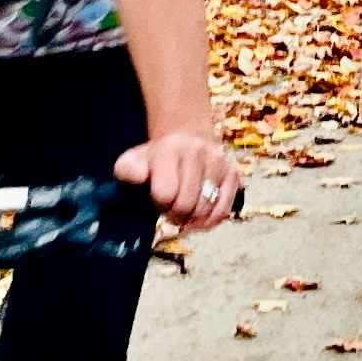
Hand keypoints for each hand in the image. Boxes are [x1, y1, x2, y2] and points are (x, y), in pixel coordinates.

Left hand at [117, 127, 241, 231]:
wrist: (187, 139)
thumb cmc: (156, 158)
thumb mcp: (134, 160)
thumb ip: (127, 170)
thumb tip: (138, 177)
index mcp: (170, 148)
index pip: (165, 193)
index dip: (159, 204)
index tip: (157, 200)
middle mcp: (197, 152)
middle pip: (186, 205)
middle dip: (174, 214)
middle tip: (170, 209)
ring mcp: (218, 162)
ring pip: (205, 211)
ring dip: (191, 220)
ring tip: (183, 211)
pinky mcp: (233, 174)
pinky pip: (223, 212)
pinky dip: (209, 221)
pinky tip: (198, 216)